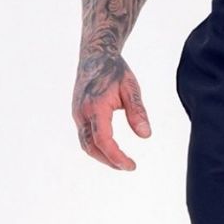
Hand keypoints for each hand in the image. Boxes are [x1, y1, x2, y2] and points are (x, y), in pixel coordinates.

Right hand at [71, 52, 150, 170]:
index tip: (131, 166)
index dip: (116, 156)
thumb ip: (138, 112)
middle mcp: (82, 112)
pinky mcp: (78, 114)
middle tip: (128, 167)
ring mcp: (77, 114)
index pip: (103, 140)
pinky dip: (97, 148)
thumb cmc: (115, 71)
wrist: (95, 56)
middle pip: (92, 147)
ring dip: (102, 157)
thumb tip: (146, 135)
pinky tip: (111, 150)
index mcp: (95, 106)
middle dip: (109, 161)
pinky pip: (85, 137)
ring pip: (86, 144)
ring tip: (121, 162)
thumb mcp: (131, 88)